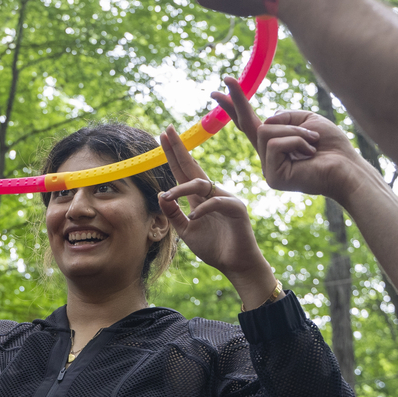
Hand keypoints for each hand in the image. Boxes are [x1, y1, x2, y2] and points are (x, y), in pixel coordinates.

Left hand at [157, 126, 270, 289]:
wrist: (236, 265)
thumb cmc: (213, 247)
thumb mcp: (187, 231)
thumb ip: (174, 214)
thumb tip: (161, 194)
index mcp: (199, 197)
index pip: (183, 171)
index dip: (173, 155)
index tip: (162, 137)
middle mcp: (212, 193)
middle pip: (192, 167)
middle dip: (179, 149)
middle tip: (166, 131)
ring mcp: (225, 198)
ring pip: (201, 184)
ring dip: (182, 188)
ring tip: (169, 196)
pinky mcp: (236, 209)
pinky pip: (216, 202)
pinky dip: (203, 208)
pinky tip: (194, 217)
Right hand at [211, 77, 367, 201]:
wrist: (348, 167)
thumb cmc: (332, 146)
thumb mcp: (308, 121)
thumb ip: (285, 118)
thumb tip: (266, 122)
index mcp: (276, 144)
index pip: (252, 124)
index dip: (236, 106)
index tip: (221, 90)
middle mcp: (268, 157)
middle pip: (247, 124)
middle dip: (237, 101)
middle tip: (227, 78)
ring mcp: (269, 168)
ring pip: (266, 132)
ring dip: (293, 131)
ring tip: (313, 141)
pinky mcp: (273, 177)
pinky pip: (275, 145)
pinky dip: (296, 142)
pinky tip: (309, 153)